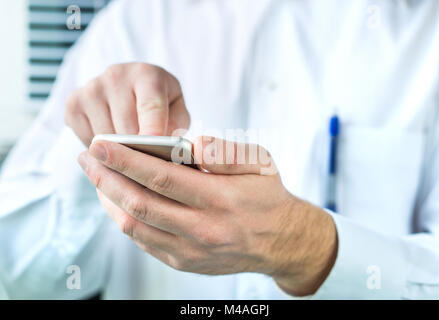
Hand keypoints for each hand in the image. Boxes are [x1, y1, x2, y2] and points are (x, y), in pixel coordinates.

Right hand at [65, 63, 189, 145]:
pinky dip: (100, 151)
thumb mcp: (177, 112)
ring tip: (131, 157)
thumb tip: (166, 150)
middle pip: (126, 126)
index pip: (150, 105)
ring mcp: (91, 89)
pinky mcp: (73, 104)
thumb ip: (176, 129)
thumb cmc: (160, 106)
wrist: (131, 90)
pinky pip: (86, 140)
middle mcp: (116, 76)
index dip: (153, 129)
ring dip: (118, 154)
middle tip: (147, 168)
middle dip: (138, 151)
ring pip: (105, 138)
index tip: (155, 149)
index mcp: (147, 75)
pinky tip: (112, 147)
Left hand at [78, 136, 337, 295]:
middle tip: (87, 158)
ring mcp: (192, 251)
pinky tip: (119, 201)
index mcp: (221, 198)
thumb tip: (189, 142)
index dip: (126, 160)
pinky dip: (125, 219)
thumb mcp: (258, 162)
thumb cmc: (268, 196)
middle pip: (139, 204)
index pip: (162, 177)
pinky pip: (144, 242)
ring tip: (98, 178)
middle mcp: (203, 229)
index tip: (100, 144)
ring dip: (109, 201)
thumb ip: (224, 151)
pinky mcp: (185, 262)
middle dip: (106, 178)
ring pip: (135, 227)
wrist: (282, 242)